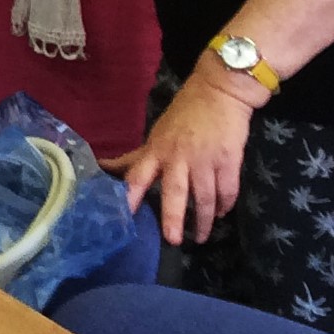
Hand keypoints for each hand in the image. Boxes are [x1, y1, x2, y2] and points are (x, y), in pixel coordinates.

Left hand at [105, 62, 261, 243]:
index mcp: (157, 151)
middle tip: (173, 240)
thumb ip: (136, 158)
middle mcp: (179, 157)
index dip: (129, 196)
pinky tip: (221, 214)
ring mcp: (205, 159)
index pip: (138, 176)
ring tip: (200, 237)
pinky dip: (225, 204)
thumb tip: (103, 167)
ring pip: (205, 197)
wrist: (220, 92)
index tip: (124, 218)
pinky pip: (227, 189)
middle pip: (175, 192)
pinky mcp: (229, 159)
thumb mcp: (155, 135)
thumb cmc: (184, 115)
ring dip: (204, 219)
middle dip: (173, 217)